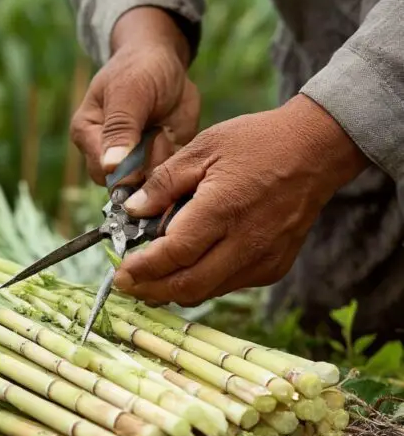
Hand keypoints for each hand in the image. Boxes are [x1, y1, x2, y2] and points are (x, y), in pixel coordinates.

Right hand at [71, 7, 199, 184]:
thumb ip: (120, 128)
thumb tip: (110, 165)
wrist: (166, 61)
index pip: (102, 169)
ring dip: (162, 161)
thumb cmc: (139, 69)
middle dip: (147, 163)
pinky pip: (166, 178)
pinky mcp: (154, 163)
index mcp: (87, 135)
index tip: (147, 145)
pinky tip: (172, 137)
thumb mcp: (129, 92)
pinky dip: (175, 163)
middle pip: (124, 183)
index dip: (126, 168)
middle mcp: (104, 154)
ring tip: (163, 131)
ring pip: (147, 184)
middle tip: (158, 131)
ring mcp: (131, 161)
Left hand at [113, 94, 368, 305]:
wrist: (316, 151)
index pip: (173, 255)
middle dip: (152, 291)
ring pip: (208, 291)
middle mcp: (244, 243)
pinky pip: (229, 285)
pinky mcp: (274, 267)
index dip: (142, 270)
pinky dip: (203, 282)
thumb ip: (164, 183)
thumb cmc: (258, 143)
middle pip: (188, 286)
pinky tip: (190, 266)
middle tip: (128, 286)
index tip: (120, 274)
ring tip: (151, 279)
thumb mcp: (203, 148)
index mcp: (222, 210)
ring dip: (175, 290)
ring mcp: (262, 259)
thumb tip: (132, 211)